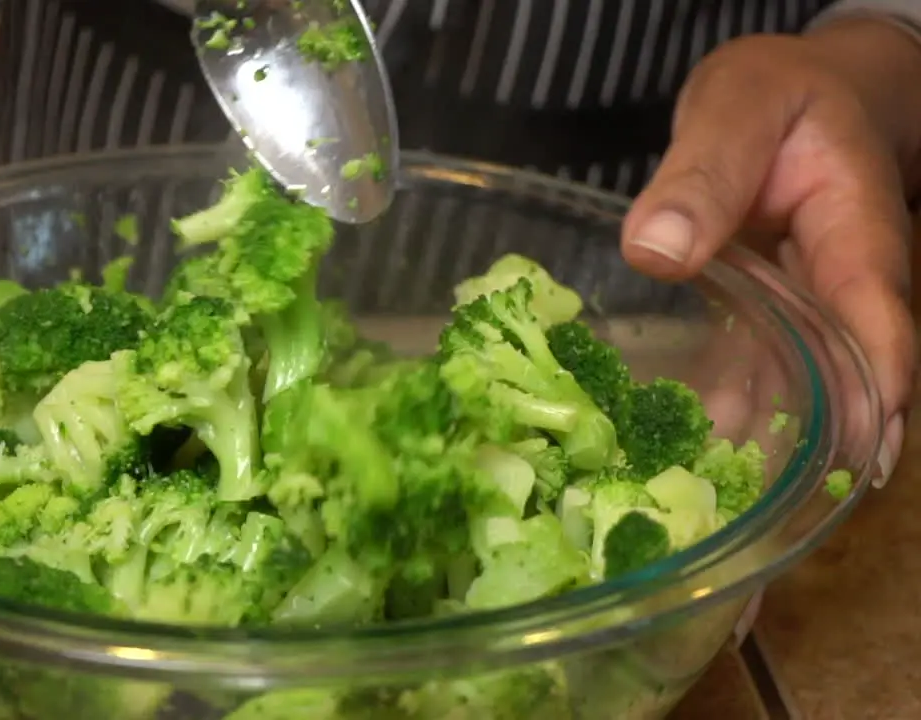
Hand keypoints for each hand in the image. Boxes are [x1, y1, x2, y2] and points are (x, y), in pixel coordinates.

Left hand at [622, 18, 920, 484]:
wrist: (787, 98)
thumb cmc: (776, 95)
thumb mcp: (739, 107)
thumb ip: (703, 171)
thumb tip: (654, 250)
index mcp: (856, 240)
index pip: (878, 327)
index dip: (875, 400)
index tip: (855, 468)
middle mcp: (839, 294)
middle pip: (845, 389)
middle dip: (811, 465)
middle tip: (755, 539)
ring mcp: (803, 317)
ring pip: (795, 400)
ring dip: (758, 464)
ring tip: (705, 524)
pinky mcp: (765, 326)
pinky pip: (750, 384)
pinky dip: (719, 426)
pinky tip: (672, 470)